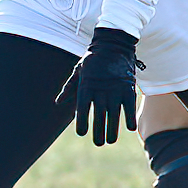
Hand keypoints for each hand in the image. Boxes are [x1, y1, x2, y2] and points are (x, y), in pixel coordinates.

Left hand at [61, 27, 140, 145]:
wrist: (114, 44)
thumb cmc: (93, 59)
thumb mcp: (79, 71)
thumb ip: (70, 88)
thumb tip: (58, 103)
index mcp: (86, 87)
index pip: (82, 110)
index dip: (81, 123)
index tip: (81, 133)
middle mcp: (100, 90)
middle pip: (98, 117)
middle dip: (98, 132)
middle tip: (98, 143)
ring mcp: (115, 90)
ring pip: (113, 116)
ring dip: (112, 131)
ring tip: (110, 141)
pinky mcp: (128, 88)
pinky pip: (129, 107)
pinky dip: (129, 119)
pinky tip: (129, 128)